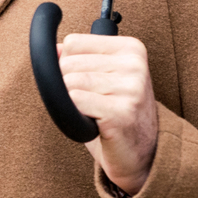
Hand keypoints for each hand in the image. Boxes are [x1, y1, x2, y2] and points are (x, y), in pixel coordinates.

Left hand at [58, 32, 159, 195]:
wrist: (143, 154)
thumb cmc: (118, 114)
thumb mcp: (103, 77)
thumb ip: (79, 58)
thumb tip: (53, 49)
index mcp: (131, 49)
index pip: (74, 42)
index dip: (70, 66)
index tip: (89, 84)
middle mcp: (134, 64)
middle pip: (68, 63)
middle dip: (69, 86)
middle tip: (91, 103)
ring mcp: (130, 88)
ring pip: (70, 83)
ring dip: (73, 104)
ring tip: (94, 113)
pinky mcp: (121, 112)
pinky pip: (75, 102)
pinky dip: (76, 116)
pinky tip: (95, 123)